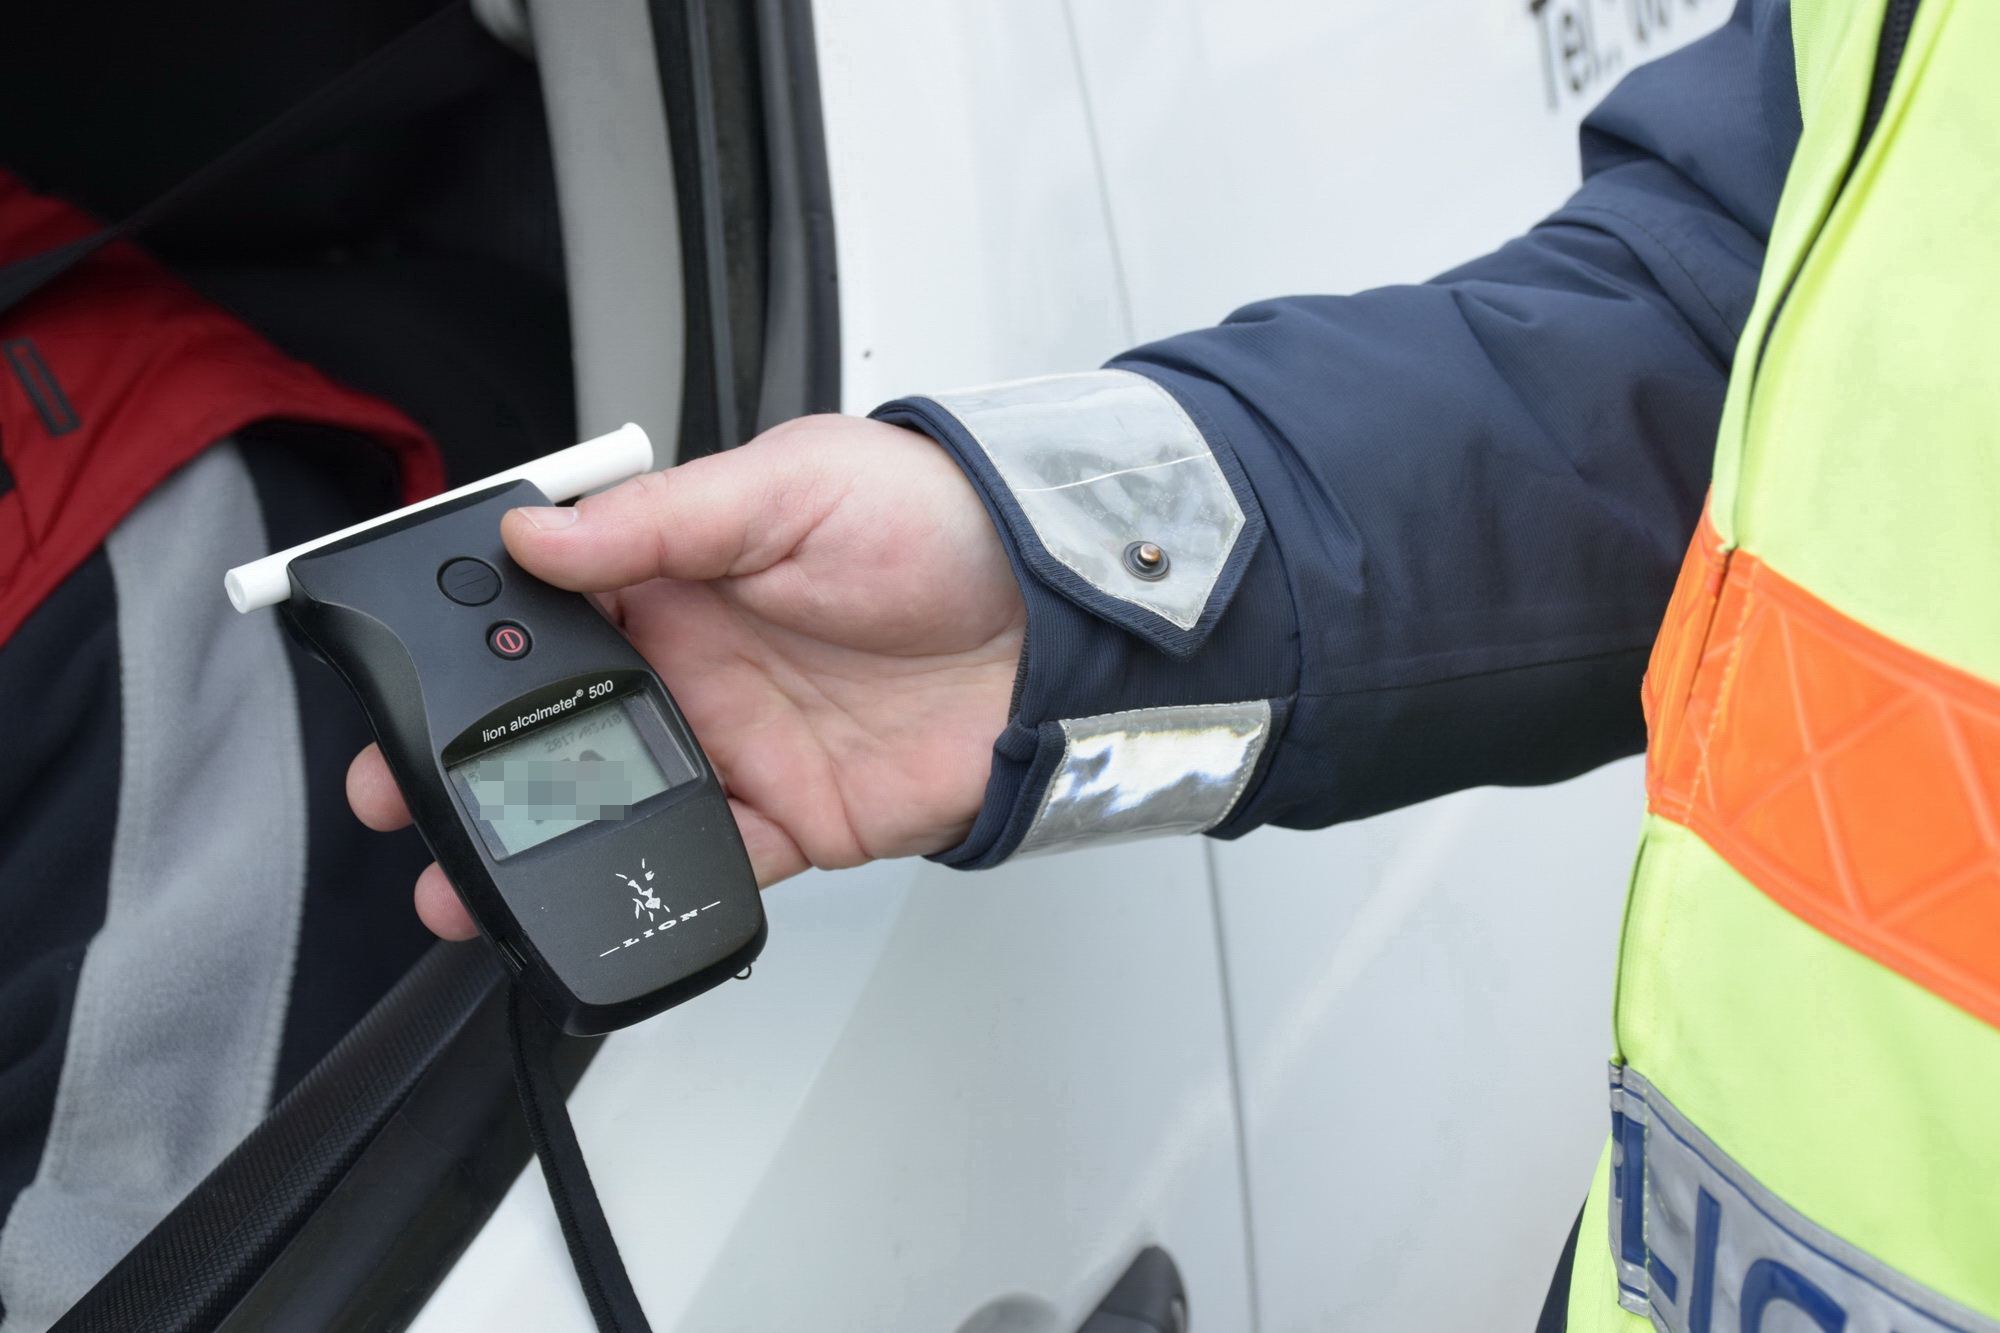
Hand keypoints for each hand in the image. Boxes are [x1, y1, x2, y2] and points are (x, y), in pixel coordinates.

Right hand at [346, 415, 1024, 938]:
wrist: (1061, 623)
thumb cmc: (942, 524)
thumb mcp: (792, 484)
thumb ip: (662, 519)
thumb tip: (537, 533)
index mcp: (683, 568)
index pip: (550, 605)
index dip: (473, 639)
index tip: (402, 669)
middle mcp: (700, 659)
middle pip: (558, 718)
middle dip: (470, 757)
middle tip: (394, 789)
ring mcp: (741, 743)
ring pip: (612, 802)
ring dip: (536, 841)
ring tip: (461, 879)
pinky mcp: (795, 815)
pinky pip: (710, 863)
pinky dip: (655, 886)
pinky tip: (592, 899)